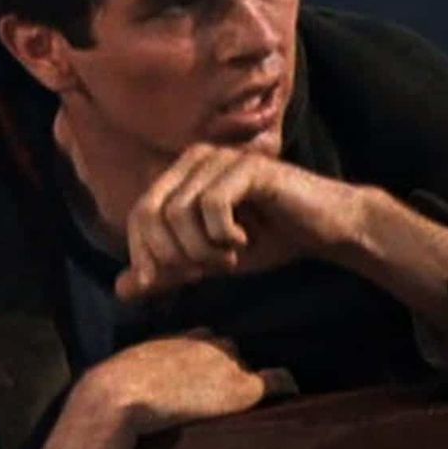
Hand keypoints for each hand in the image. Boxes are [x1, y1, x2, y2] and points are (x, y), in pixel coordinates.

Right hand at [77, 331, 269, 434]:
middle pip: (230, 350)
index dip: (208, 357)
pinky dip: (283, 384)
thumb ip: (136, 367)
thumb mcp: (128, 366)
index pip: (206, 340)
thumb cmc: (114, 385)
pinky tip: (292, 391)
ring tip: (252, 396)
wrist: (119, 394)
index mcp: (180, 337)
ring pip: (246, 366)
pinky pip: (275, 380)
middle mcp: (208, 343)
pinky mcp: (241, 387)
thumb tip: (112, 387)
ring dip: (247, 379)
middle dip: (229, 366)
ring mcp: (227, 364)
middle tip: (223, 389)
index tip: (206, 371)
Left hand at [118, 144, 361, 300]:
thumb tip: (121, 290)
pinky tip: (244, 240)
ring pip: (179, 212)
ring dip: (201, 249)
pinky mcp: (248, 167)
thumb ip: (167, 273)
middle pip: (150, 212)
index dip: (143, 255)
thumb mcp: (207, 263)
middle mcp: (195, 158)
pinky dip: (222, 235)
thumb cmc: (267, 241)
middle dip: (171, 254)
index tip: (164, 283)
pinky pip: (211, 205)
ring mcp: (221, 158)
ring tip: (229, 256)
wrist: (326, 230)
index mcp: (179, 175)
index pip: (137, 215)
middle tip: (203, 270)